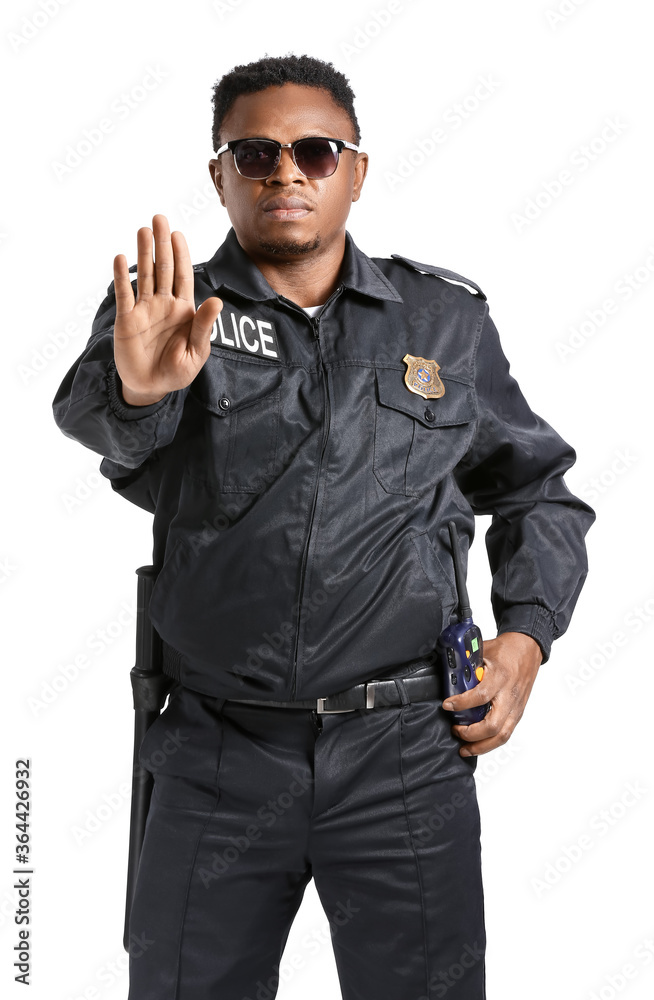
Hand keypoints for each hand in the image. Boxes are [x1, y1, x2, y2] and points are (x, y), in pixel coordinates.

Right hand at [113, 214, 222, 404]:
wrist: (151, 387)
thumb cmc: (177, 371)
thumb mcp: (196, 352)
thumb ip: (204, 326)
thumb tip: (217, 301)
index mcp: (184, 309)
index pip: (183, 275)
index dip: (181, 254)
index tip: (178, 234)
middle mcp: (163, 303)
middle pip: (163, 268)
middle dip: (162, 244)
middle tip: (159, 219)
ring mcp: (144, 309)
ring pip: (144, 275)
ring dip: (144, 253)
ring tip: (143, 230)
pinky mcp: (126, 319)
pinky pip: (124, 294)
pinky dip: (122, 277)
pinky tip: (121, 258)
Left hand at [441, 631, 542, 756]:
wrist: (528, 648)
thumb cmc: (506, 649)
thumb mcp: (483, 650)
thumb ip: (466, 663)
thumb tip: (447, 673)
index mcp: (500, 676)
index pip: (481, 696)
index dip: (462, 703)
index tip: (447, 705)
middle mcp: (509, 695)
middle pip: (492, 725)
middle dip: (471, 734)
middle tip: (455, 730)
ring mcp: (516, 706)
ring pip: (501, 736)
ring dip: (481, 746)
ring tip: (464, 748)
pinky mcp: (518, 712)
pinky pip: (506, 733)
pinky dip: (491, 743)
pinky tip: (478, 745)